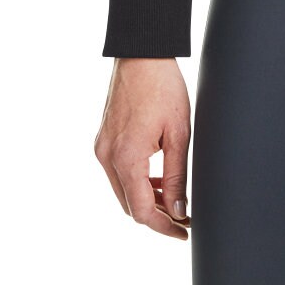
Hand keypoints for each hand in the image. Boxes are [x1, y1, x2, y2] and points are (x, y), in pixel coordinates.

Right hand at [94, 57, 192, 239]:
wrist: (141, 53)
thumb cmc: (163, 86)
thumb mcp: (179, 133)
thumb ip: (177, 176)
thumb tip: (178, 210)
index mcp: (126, 157)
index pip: (141, 211)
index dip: (164, 226)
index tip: (183, 231)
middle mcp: (107, 156)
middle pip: (129, 205)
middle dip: (155, 216)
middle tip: (182, 216)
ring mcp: (101, 148)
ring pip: (122, 190)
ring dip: (145, 199)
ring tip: (173, 199)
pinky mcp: (102, 139)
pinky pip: (117, 172)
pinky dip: (135, 181)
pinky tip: (156, 178)